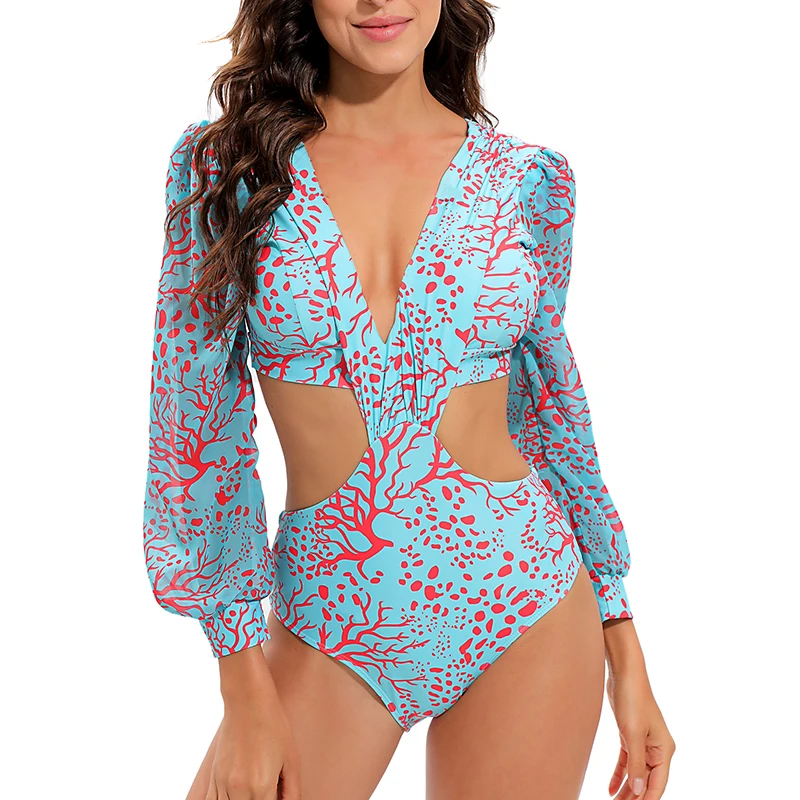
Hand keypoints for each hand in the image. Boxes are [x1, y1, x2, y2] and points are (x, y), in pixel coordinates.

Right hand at [206, 647, 300, 798]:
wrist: (248, 701)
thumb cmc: (274, 726)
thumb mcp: (292, 759)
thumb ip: (292, 791)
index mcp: (262, 787)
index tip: (276, 796)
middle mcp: (239, 790)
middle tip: (268, 791)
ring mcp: (223, 784)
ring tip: (253, 788)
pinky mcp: (213, 777)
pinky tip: (236, 794)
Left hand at [603, 621, 675, 798]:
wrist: (624, 673)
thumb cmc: (632, 699)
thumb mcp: (632, 734)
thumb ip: (635, 765)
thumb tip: (638, 792)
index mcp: (664, 750)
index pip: (657, 784)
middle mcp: (657, 748)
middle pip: (646, 781)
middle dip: (634, 797)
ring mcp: (645, 742)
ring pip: (636, 773)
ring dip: (626, 789)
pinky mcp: (631, 735)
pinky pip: (628, 761)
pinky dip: (620, 774)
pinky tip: (611, 787)